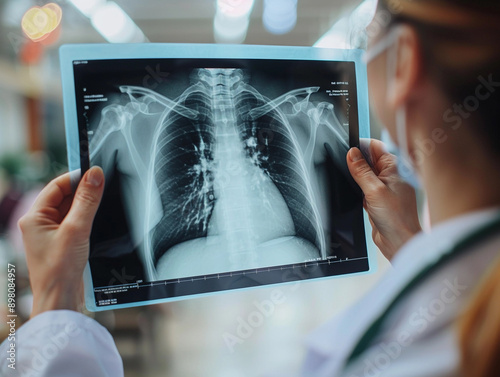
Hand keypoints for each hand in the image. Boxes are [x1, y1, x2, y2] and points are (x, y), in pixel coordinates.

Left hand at [18, 167, 104, 316]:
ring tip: (103, 206)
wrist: (60, 300)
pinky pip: (76, 223)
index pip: (56, 186)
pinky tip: (98, 222)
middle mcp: (40, 224)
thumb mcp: (77, 229)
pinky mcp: (63, 243)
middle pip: (65, 197)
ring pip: (72, 210)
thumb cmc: (60, 269)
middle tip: (104, 188)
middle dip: (84, 193)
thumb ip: (87, 200)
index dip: (76, 177)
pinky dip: (88, 220)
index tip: (96, 172)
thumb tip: (95, 175)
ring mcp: (51, 234)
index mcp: (34, 217)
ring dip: (87, 207)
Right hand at [347, 139, 420, 260]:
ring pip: (365, 174)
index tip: (348, 149)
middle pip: (369, 159)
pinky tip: (360, 197)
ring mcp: (384, 187)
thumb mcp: (374, 190)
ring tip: (359, 187)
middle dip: (357, 163)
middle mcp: (391, 175)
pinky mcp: (378, 198)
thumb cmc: (396, 218)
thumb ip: (361, 171)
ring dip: (358, 178)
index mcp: (396, 167)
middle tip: (351, 170)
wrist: (399, 241)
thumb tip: (351, 154)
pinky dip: (359, 190)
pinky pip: (364, 188)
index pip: (376, 147)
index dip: (361, 146)